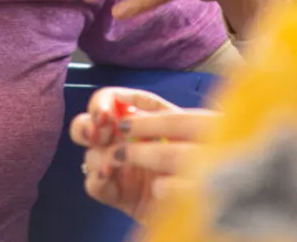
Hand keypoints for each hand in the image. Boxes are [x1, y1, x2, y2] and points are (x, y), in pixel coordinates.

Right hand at [69, 88, 217, 220]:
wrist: (210, 197)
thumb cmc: (202, 156)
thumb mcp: (185, 128)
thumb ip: (156, 117)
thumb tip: (125, 117)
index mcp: (139, 117)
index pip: (111, 100)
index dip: (102, 102)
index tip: (104, 113)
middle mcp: (124, 139)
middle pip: (88, 125)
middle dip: (86, 126)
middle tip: (97, 135)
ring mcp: (119, 166)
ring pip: (89, 154)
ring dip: (96, 156)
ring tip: (113, 164)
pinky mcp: (118, 193)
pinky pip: (93, 185)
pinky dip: (96, 180)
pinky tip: (108, 178)